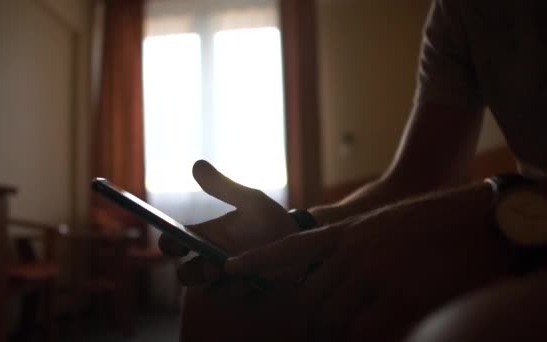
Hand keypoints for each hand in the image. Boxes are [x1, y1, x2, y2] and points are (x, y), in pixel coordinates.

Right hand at [159, 160, 298, 287]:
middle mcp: (211, 261)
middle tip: (213, 266)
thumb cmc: (272, 220)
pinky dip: (242, 294)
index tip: (175, 244)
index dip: (169, 244)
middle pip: (186, 275)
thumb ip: (223, 186)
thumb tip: (196, 164)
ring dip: (222, 285)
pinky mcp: (244, 297)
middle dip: (194, 273)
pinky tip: (259, 282)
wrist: (304, 242)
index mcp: (207, 237)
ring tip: (243, 275)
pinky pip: (234, 302)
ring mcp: (227, 282)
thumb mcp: (251, 201)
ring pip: (208, 292)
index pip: (174, 243)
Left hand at [226, 183, 510, 340]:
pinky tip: (369, 332)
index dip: (258, 260)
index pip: (289, 249)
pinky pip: (362, 331)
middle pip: (307, 298)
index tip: (230, 267)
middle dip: (305, 318)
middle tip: (304, 330)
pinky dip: (358, 338)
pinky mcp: (397, 295)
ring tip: (341, 329)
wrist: (471, 220)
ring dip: (332, 332)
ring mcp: (371, 274)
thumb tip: (327, 269)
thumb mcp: (375, 228)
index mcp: (343, 233)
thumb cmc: (425, 224)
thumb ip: (347, 247)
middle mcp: (350, 253)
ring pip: (329, 317)